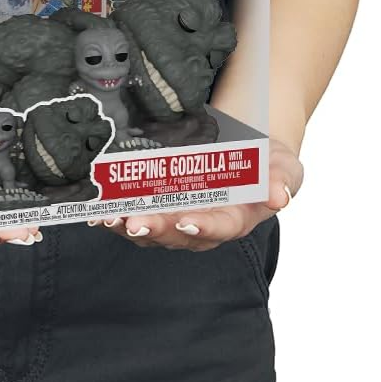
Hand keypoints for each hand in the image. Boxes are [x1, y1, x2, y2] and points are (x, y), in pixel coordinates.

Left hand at [92, 139, 302, 250]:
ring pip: (151, 228)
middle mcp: (204, 223)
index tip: (187, 220)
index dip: (204, 226)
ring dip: (127, 224)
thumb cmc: (266, 162)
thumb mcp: (283, 166)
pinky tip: (96, 209)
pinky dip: (115, 213)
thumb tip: (279, 197)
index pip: (221, 227)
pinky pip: (134, 214)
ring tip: (107, 216)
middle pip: (178, 233)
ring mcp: (178, 217)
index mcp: (236, 217)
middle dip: (155, 228)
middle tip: (133, 221)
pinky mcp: (158, 207)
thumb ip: (282, 180)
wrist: (247, 149)